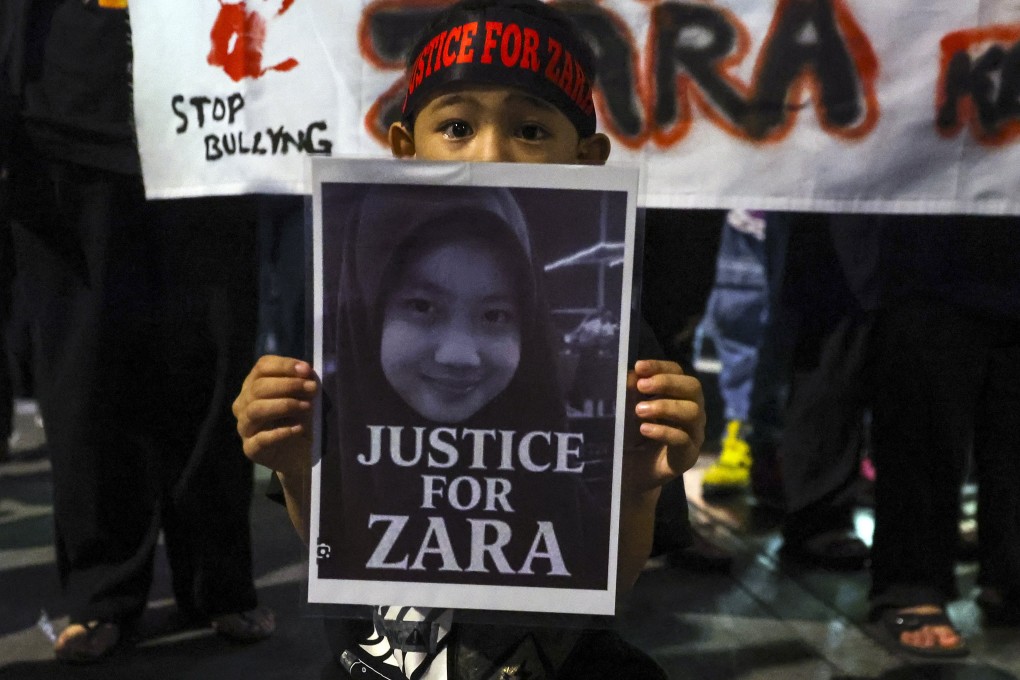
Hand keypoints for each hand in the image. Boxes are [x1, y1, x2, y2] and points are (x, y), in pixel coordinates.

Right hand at [232, 355, 317, 476]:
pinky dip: (281, 432)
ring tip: (306, 407)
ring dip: (284, 405)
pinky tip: (299, 428)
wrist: (299, 455)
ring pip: (256, 410)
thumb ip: (303, 382)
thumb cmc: (298, 420)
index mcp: (253, 386)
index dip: (284, 366)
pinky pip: (261, 438)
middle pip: (258, 388)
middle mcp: (243, 404)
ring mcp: (244, 427)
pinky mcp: (251, 449)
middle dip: (288, 385)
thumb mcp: (304, 398)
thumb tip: (306, 371)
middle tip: (311, 389)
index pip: (262, 367)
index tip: (306, 370)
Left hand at [623, 359, 704, 494]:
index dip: (660, 366)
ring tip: (639, 410)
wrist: (629, 472)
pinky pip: (683, 439)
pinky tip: (644, 429)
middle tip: (642, 386)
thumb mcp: (626, 409)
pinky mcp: (688, 456)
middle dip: (667, 383)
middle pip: (693, 387)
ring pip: (693, 412)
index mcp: (678, 395)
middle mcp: (691, 411)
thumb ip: (629, 391)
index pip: (678, 371)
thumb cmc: (629, 434)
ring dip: (666, 407)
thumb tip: (632, 375)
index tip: (639, 366)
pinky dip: (663, 431)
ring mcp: (693, 434)